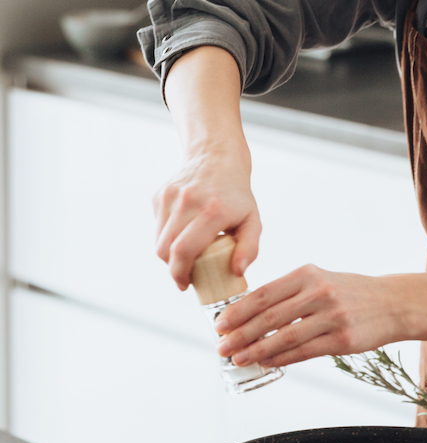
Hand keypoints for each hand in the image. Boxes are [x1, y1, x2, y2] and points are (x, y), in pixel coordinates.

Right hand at [154, 142, 261, 289]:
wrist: (218, 158)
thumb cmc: (237, 195)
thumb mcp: (252, 220)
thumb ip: (249, 248)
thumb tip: (237, 272)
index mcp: (212, 211)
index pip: (184, 250)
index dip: (180, 273)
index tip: (186, 284)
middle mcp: (188, 201)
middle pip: (166, 249)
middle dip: (173, 269)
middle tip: (185, 276)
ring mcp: (171, 197)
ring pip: (159, 239)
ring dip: (169, 254)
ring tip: (186, 256)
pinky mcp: (160, 195)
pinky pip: (158, 226)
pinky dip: (168, 236)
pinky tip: (184, 231)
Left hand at [214, 264, 410, 366]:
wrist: (392, 303)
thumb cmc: (349, 292)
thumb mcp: (319, 279)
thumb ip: (289, 292)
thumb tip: (250, 313)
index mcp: (307, 273)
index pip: (264, 293)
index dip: (238, 310)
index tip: (219, 323)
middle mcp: (318, 292)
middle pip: (269, 316)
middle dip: (240, 333)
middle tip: (221, 346)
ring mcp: (332, 316)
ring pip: (284, 337)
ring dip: (256, 350)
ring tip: (237, 358)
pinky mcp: (342, 341)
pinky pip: (303, 353)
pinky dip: (280, 359)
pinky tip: (265, 363)